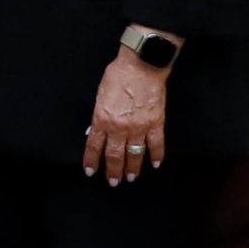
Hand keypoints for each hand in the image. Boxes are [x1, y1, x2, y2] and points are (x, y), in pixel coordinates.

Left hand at [85, 49, 169, 185]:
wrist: (141, 66)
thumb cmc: (117, 76)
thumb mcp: (99, 95)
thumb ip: (98, 115)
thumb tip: (94, 130)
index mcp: (102, 119)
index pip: (94, 146)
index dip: (92, 161)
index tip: (91, 171)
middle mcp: (119, 127)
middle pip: (115, 155)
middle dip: (113, 170)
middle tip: (113, 182)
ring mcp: (139, 127)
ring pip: (135, 154)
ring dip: (133, 168)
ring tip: (130, 178)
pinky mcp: (156, 123)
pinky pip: (156, 144)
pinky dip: (156, 156)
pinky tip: (155, 164)